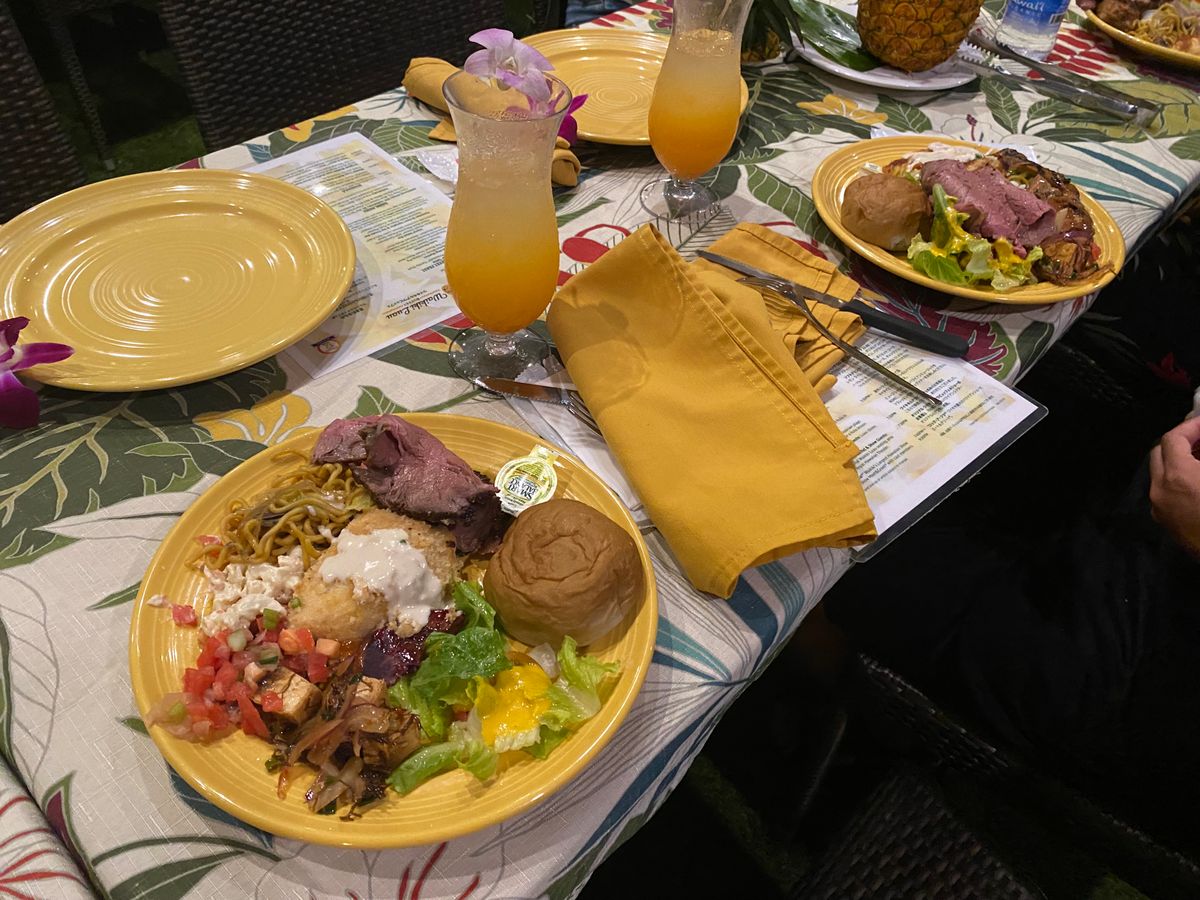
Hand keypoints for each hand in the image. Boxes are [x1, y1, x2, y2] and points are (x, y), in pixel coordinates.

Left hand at [1149, 416, 1199, 558]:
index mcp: (1177, 476)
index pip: (1173, 438)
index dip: (1192, 426)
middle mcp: (1161, 491)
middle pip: (1160, 453)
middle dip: (1181, 441)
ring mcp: (1161, 509)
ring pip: (1161, 474)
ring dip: (1180, 460)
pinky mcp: (1168, 524)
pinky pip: (1166, 492)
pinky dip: (1179, 479)